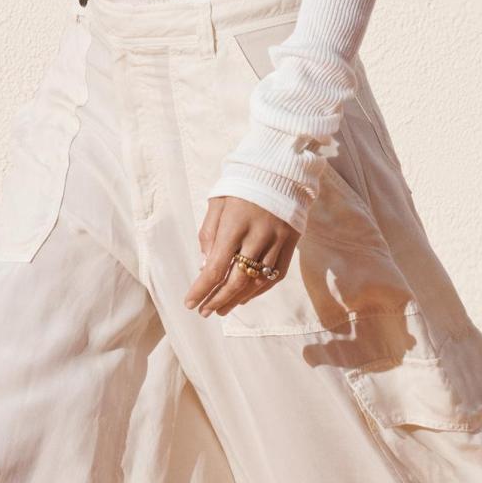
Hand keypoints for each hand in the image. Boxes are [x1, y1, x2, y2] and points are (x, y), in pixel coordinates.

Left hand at [184, 195, 298, 318]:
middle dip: (218, 300)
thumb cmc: (242, 186)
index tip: (190, 303)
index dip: (202, 289)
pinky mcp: (290, 244)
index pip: (216, 267)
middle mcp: (257, 237)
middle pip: (236, 280)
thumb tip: (206, 266)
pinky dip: (258, 290)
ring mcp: (277, 242)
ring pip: (256, 282)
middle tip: (205, 312)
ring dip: (237, 299)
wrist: (280, 170)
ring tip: (221, 309)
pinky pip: (275, 276)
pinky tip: (244, 297)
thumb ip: (209, 234)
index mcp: (234, 225)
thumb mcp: (217, 203)